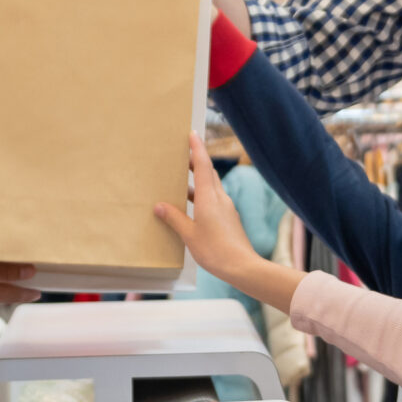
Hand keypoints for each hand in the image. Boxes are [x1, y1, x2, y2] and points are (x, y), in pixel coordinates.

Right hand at [152, 135, 297, 311]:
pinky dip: (201, 196)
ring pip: (211, 187)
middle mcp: (220, 199)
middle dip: (196, 161)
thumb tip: (160, 205)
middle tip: (183, 152)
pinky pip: (213, 200)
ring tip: (181, 180)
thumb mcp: (189, 235)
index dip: (197, 149)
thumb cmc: (215, 251)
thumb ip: (174, 218)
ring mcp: (226, 208)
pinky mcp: (228, 219)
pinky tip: (192, 206)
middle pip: (208, 173)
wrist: (242, 267)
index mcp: (209, 198)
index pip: (203, 166)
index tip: (192, 133)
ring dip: (197, 181)